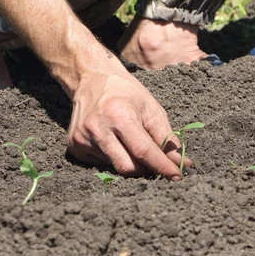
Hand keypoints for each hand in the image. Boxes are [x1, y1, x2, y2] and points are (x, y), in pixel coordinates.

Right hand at [66, 66, 190, 179]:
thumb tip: (180, 162)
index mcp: (119, 115)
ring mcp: (82, 139)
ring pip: (115, 167)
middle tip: (157, 163)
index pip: (143, 151)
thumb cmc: (126, 93)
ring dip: (130, 162)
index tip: (177, 176)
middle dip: (146, 170)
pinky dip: (114, 158)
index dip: (162, 167)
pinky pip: (101, 164)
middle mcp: (97, 128)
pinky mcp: (74, 146)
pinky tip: (113, 141)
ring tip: (130, 142)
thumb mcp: (151, 109)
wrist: (92, 79)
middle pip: (127, 167)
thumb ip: (166, 137)